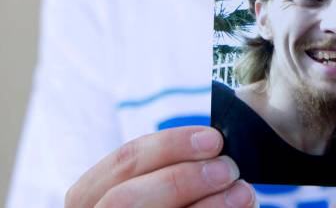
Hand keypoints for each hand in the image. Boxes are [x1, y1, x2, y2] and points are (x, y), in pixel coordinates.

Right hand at [65, 126, 255, 207]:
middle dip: (182, 178)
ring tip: (243, 193)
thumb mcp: (154, 186)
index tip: (213, 138)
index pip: (123, 161)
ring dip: (205, 207)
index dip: (169, 145)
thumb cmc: (166, 201)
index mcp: (89, 198)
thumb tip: (216, 152)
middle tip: (228, 168)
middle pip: (126, 198)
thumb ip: (170, 170)